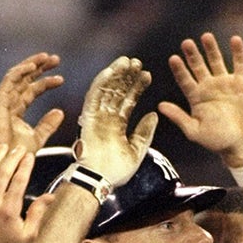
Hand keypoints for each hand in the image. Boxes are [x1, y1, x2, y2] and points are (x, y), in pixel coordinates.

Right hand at [0, 53, 65, 154]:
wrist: (2, 159)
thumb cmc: (14, 153)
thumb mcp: (37, 137)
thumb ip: (48, 125)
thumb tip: (60, 112)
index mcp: (17, 110)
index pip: (32, 90)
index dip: (46, 82)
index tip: (60, 79)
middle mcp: (9, 102)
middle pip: (25, 79)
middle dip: (40, 68)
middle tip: (55, 59)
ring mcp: (3, 100)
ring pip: (18, 75)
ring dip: (32, 64)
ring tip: (47, 57)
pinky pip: (9, 80)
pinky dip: (20, 71)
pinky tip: (33, 65)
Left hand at [0, 146, 49, 242]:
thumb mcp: (29, 235)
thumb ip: (38, 213)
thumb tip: (50, 197)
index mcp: (8, 212)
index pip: (18, 181)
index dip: (25, 166)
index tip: (29, 157)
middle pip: (2, 173)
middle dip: (12, 157)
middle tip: (19, 149)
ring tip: (3, 148)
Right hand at [75, 56, 156, 186]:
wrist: (101, 180)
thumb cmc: (116, 171)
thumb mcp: (138, 150)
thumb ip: (145, 132)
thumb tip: (154, 115)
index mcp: (117, 125)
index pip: (128, 101)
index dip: (137, 88)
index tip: (147, 76)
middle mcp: (106, 118)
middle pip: (117, 92)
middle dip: (127, 77)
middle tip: (138, 63)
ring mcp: (97, 117)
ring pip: (106, 90)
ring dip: (116, 75)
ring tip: (128, 62)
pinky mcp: (88, 117)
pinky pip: (94, 96)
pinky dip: (102, 82)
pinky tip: (111, 70)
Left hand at [158, 33, 242, 167]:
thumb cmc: (218, 141)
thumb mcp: (195, 131)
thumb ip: (179, 117)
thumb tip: (159, 106)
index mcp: (196, 97)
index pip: (184, 79)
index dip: (179, 69)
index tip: (173, 58)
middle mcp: (208, 87)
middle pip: (198, 66)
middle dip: (192, 55)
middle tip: (186, 43)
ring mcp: (225, 83)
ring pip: (216, 61)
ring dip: (211, 49)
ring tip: (206, 37)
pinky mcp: (242, 83)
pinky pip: (239, 64)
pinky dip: (238, 52)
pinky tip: (235, 39)